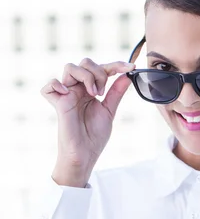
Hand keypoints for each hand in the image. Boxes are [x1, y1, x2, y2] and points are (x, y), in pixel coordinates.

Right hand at [41, 58, 135, 175]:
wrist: (86, 155)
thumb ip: (116, 93)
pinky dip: (57, 85)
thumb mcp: (109, 111)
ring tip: (94, 94)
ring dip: (86, 76)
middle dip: (99, 72)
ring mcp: (67, 96)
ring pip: (70, 67)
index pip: (101, 69)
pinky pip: (49, 87)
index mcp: (90, 90)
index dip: (115, 65)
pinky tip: (68, 94)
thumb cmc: (94, 136)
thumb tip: (127, 75)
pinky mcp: (58, 104)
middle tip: (103, 92)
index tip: (131, 66)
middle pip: (85, 63)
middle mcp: (78, 90)